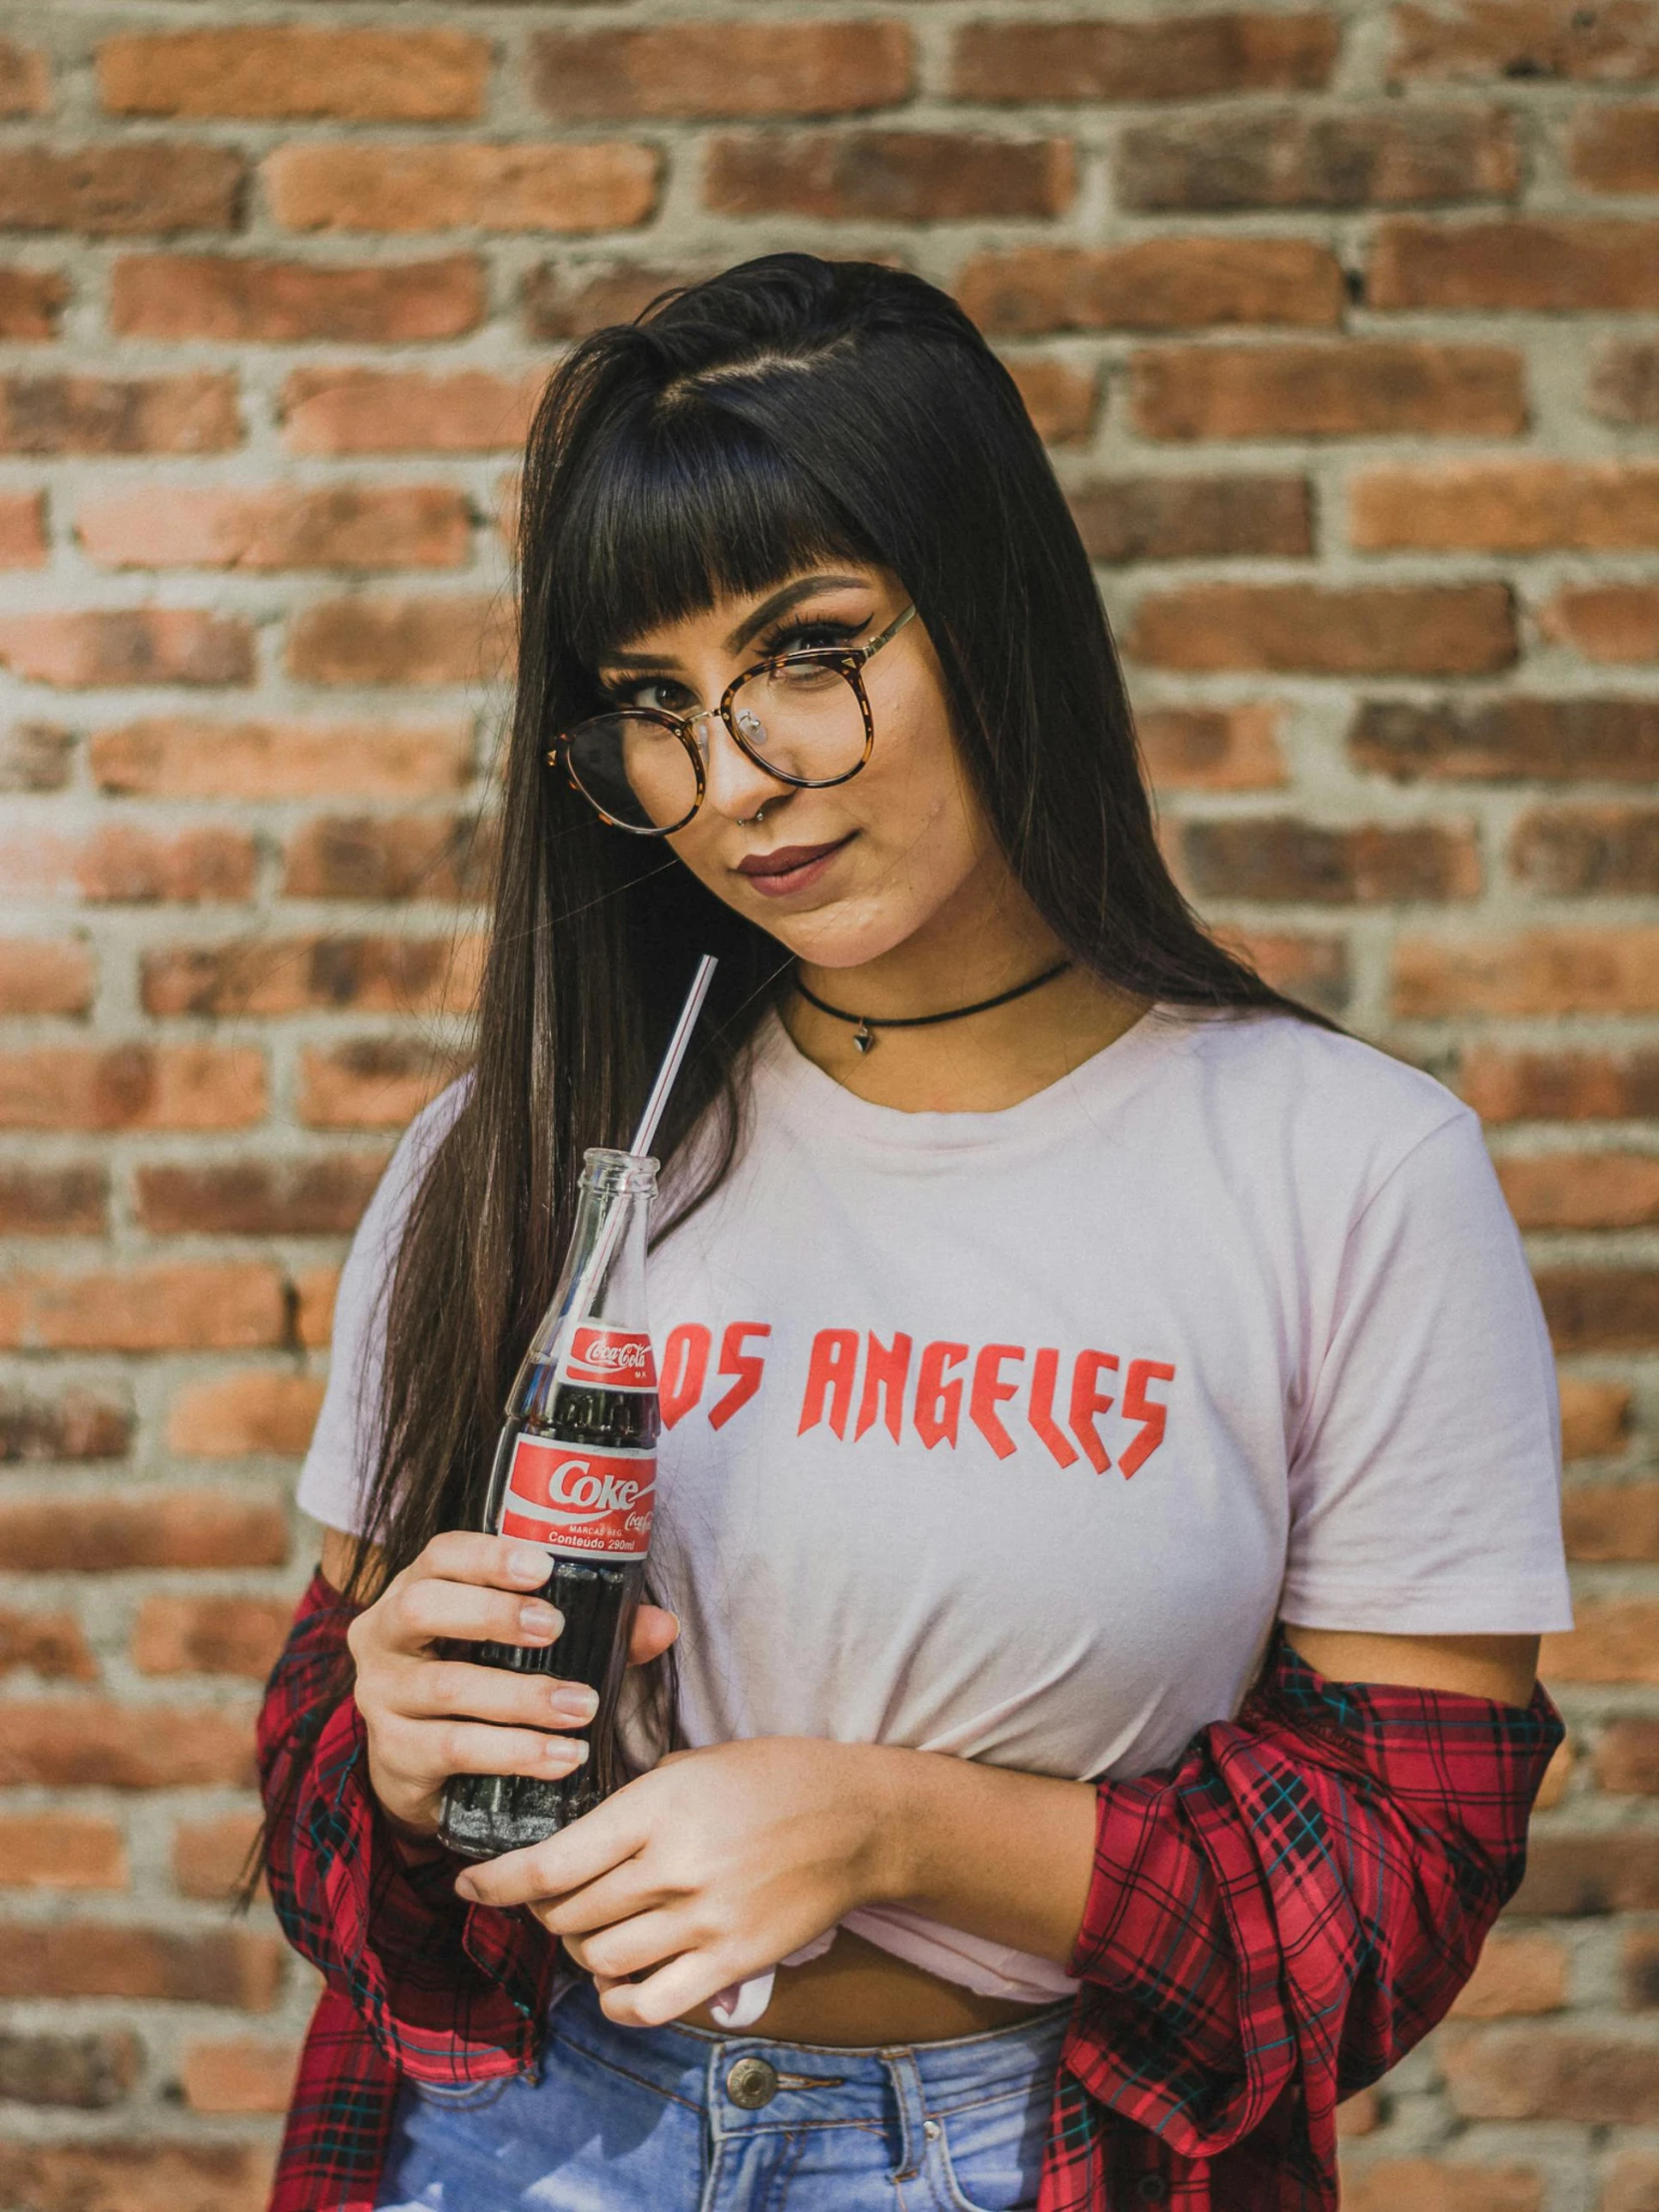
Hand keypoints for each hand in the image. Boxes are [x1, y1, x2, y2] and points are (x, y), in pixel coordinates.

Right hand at [343, 1531, 678, 1837]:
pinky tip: (560, 1756)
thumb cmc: (479, 1677)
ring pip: (445, 1687)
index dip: (489, 1556)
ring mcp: (381, 1697)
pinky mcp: (393, 1755)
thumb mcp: (522, 1646)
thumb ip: (593, 1630)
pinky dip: (513, 1752)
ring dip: (521, 1698)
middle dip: (493, 1615)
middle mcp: (385, 1636)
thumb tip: (663, 1626)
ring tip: (581, 1708)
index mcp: (417, 1588)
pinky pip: (452, 1749)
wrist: (417, 1766)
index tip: (544, 1567)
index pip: (441, 1555)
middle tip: (557, 1630)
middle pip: (422, 1608)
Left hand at [454, 1736, 902, 2025]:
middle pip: (568, 1915)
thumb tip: (569, 1831)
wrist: (856, 1818)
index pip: (551, 1863)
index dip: (497, 1882)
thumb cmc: (773, 1777)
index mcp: (657, 1808)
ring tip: (592, 1931)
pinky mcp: (732, 1962)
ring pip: (600, 1959)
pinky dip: (617, 2000)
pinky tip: (617, 1980)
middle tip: (550, 1899)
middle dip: (543, 1912)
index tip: (469, 1883)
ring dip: (581, 1950)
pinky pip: (649, 2005)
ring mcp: (704, 1921)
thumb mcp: (693, 1762)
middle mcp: (674, 1868)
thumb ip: (631, 1799)